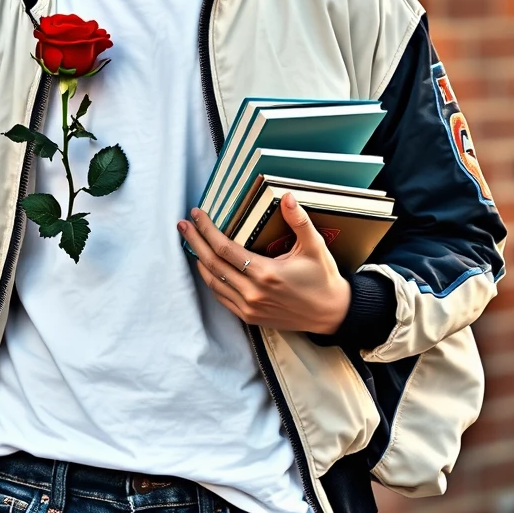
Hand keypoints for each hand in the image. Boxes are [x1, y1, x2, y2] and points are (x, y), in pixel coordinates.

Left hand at [177, 192, 350, 335]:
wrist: (330, 313)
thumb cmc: (322, 278)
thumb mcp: (314, 246)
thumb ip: (298, 220)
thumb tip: (285, 195)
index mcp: (265, 273)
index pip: (224, 248)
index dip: (207, 230)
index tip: (197, 214)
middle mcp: (253, 292)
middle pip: (212, 264)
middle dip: (194, 241)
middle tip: (182, 224)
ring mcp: (248, 307)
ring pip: (212, 281)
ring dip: (198, 260)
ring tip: (190, 241)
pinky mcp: (248, 317)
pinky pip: (220, 297)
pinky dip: (209, 279)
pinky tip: (205, 266)